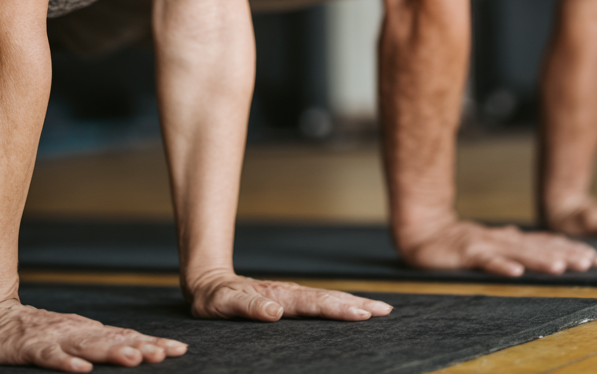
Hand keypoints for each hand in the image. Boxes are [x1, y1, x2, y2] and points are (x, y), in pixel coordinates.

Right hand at [0, 298, 186, 371]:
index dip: (152, 343)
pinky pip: (49, 357)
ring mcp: (54, 338)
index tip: (179, 349)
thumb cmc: (32, 335)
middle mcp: (76, 332)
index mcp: (88, 332)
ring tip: (137, 359)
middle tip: (168, 354)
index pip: (126, 337)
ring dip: (114, 352)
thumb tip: (133, 351)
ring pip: (88, 346)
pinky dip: (66, 363)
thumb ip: (96, 344)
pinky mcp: (29, 348)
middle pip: (114, 340)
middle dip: (143, 347)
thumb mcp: (69, 340)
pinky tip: (82, 370)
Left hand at [187, 273, 392, 321]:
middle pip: (330, 299)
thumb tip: (276, 313)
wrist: (210, 282)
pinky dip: (342, 305)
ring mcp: (293, 297)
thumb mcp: (225, 304)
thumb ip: (249, 308)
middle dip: (359, 304)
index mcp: (281, 297)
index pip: (316, 304)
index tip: (363, 314)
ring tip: (380, 309)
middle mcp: (291, 295)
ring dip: (354, 303)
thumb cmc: (216, 298)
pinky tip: (354, 310)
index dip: (340, 310)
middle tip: (386, 312)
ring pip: (329, 299)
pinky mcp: (292, 301)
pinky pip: (321, 303)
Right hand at [397, 218, 596, 277]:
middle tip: (593, 262)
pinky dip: (501, 266)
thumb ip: (507, 240)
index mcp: (509, 239)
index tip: (596, 257)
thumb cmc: (454, 239)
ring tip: (562, 268)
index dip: (571, 249)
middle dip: (567, 254)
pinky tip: (516, 274)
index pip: (546, 243)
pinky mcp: (466, 252)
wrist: (421, 230)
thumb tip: (525, 237)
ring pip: (518, 253)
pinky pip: (486, 261)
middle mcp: (502, 239)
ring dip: (541, 260)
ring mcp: (485, 244)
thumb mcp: (486, 241)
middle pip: (539, 247)